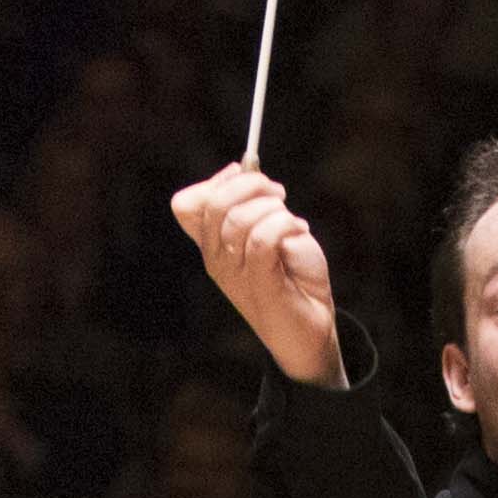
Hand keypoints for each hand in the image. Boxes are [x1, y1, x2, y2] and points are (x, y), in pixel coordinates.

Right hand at [169, 163, 343, 389]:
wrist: (311, 328)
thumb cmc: (292, 277)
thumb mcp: (267, 231)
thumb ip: (251, 204)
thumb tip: (243, 168)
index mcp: (212, 246)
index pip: (185, 205)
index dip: (217, 182)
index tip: (247, 178)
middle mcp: (216, 260)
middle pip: (214, 204)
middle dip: (251, 185)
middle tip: (278, 194)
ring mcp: (235, 274)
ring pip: (241, 219)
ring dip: (275, 208)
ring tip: (293, 222)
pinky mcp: (260, 283)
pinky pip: (263, 238)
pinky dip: (287, 225)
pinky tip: (301, 231)